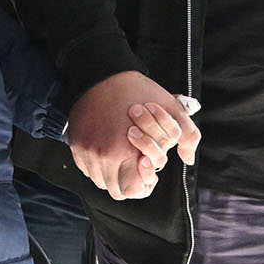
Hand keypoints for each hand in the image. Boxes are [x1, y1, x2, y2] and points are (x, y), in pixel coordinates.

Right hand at [67, 71, 196, 201]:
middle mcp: (101, 155)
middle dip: (129, 181)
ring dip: (113, 174)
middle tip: (137, 165)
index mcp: (124, 152)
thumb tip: (188, 158)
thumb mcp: (172, 110)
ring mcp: (85, 151)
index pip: (132, 189)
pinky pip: (86, 168)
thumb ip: (188, 136)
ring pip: (99, 180)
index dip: (144, 185)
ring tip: (123, 157)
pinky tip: (109, 149)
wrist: (103, 73)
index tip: (148, 171)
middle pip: (116, 189)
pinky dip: (98, 165)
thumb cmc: (138, 91)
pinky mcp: (75, 144)